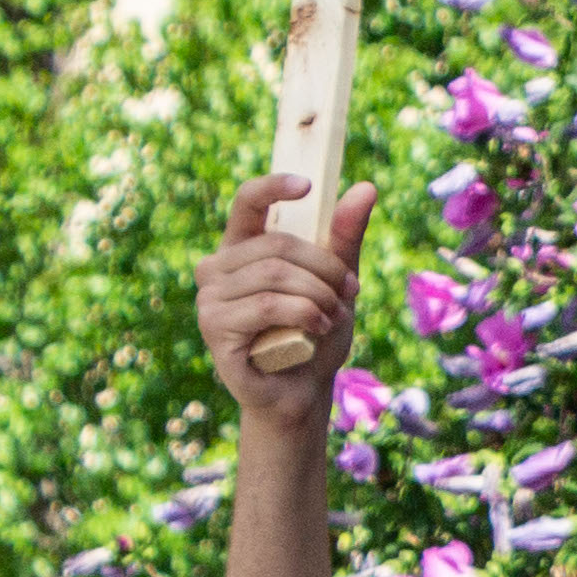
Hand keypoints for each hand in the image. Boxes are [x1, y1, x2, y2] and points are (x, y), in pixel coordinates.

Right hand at [197, 172, 372, 426]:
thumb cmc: (316, 333)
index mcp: (242, 248)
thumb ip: (345, 236)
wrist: (303, 391)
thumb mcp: (337, 280)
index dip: (274, 187)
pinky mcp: (214, 326)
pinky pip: (266, 305)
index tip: (308, 185)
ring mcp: (209, 297)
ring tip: (333, 316)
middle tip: (350, 291)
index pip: (247, 202)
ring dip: (318, 295)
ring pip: (274, 275)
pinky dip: (304, 314)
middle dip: (324, 268)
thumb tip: (367, 187)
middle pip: (277, 245)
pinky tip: (317, 328)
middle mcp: (216, 267)